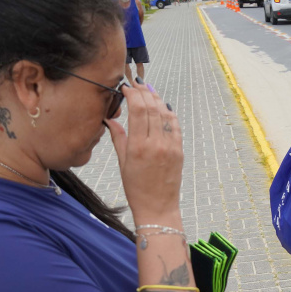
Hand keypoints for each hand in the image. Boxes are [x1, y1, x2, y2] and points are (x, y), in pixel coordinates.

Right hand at [105, 78, 182, 223]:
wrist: (158, 207)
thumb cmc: (136, 188)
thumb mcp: (122, 163)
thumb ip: (118, 137)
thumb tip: (111, 119)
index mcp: (138, 146)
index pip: (137, 110)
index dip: (133, 94)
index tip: (127, 87)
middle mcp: (156, 144)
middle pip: (152, 108)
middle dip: (145, 92)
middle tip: (138, 84)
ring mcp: (170, 146)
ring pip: (165, 114)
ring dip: (157, 99)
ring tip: (149, 90)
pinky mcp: (179, 151)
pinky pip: (175, 126)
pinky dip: (169, 113)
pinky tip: (163, 106)